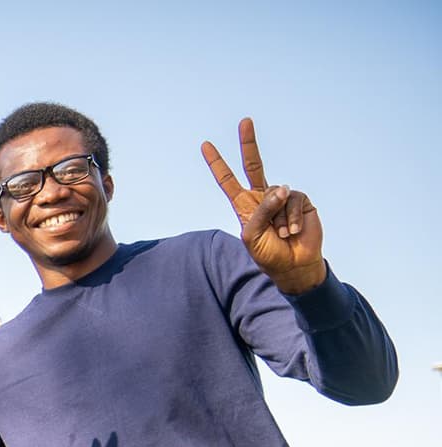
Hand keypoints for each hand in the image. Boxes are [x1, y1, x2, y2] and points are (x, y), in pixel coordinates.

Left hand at [202, 117, 324, 294]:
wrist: (294, 266)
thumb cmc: (268, 254)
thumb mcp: (252, 235)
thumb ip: (261, 211)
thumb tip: (282, 188)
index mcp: (244, 205)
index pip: (228, 180)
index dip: (217, 164)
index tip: (205, 145)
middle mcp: (262, 197)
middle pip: (254, 165)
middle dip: (248, 143)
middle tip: (245, 121)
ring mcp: (282, 197)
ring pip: (277, 194)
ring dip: (278, 219)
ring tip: (281, 235)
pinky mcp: (301, 200)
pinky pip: (293, 200)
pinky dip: (292, 218)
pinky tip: (293, 231)